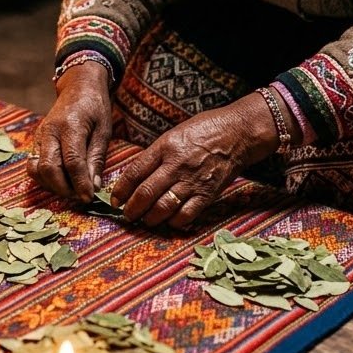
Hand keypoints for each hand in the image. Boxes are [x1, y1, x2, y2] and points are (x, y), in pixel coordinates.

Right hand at [27, 62, 112, 201]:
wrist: (78, 87)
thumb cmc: (95, 107)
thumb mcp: (104, 130)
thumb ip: (96, 158)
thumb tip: (93, 187)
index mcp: (70, 126)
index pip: (72, 162)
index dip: (80, 184)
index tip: (89, 198)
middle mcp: (49, 131)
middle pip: (49, 169)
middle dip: (64, 188)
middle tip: (80, 196)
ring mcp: (39, 136)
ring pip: (37, 170)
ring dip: (52, 185)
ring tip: (71, 189)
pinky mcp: (35, 142)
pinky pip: (34, 166)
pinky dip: (45, 178)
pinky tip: (61, 180)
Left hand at [110, 92, 282, 226]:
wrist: (238, 133)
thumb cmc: (203, 130)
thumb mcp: (173, 135)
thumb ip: (155, 155)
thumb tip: (135, 177)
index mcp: (165, 147)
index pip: (135, 172)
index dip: (121, 189)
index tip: (115, 200)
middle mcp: (177, 165)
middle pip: (146, 193)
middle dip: (132, 209)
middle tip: (127, 215)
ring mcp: (193, 181)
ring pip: (163, 207)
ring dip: (150, 219)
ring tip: (145, 221)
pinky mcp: (208, 194)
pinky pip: (186, 215)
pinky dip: (174, 222)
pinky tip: (169, 222)